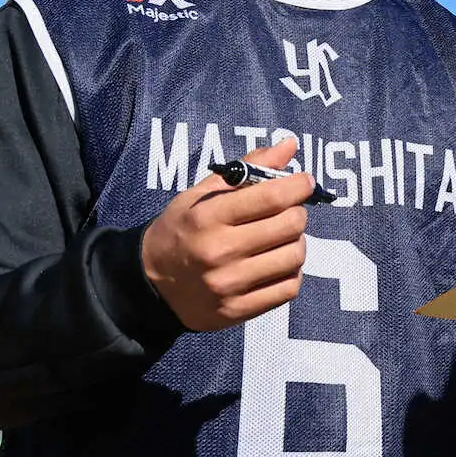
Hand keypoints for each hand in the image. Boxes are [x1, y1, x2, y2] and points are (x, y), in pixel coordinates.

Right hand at [141, 138, 310, 331]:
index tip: (305, 181)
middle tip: (289, 211)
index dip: (297, 186)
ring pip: (294, 257)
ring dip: (297, 242)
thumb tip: (290, 145)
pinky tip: (277, 263)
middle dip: (297, 212)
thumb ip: (248, 168)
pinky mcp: (237, 311)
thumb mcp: (203, 193)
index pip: (271, 198)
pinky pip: (288, 288)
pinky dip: (292, 272)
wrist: (151, 283)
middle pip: (289, 226)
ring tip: (282, 237)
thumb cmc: (182, 228)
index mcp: (208, 217)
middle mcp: (219, 252)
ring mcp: (229, 285)